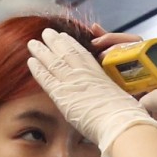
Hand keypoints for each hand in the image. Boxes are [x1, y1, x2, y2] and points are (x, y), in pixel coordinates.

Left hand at [27, 28, 156, 156]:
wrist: (121, 123)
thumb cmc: (126, 118)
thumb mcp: (122, 101)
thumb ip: (112, 98)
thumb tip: (113, 104)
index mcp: (100, 74)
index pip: (83, 55)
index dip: (72, 45)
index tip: (65, 37)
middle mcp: (85, 74)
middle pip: (67, 53)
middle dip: (56, 42)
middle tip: (46, 33)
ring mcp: (74, 82)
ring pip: (54, 62)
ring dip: (42, 51)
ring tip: (33, 42)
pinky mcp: (64, 95)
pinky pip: (47, 78)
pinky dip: (38, 69)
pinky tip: (30, 61)